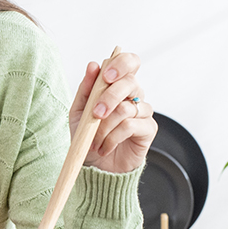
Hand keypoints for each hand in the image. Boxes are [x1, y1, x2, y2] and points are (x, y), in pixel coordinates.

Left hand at [69, 50, 157, 173]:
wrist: (94, 166)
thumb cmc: (87, 135)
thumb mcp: (79, 111)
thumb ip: (86, 88)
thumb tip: (93, 65)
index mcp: (117, 85)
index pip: (130, 62)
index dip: (121, 63)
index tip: (106, 76)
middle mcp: (134, 95)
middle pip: (130, 82)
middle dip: (108, 98)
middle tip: (95, 114)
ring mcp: (143, 111)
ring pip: (126, 108)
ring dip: (104, 126)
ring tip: (94, 140)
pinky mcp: (148, 129)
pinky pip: (130, 125)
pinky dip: (112, 138)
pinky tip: (104, 147)